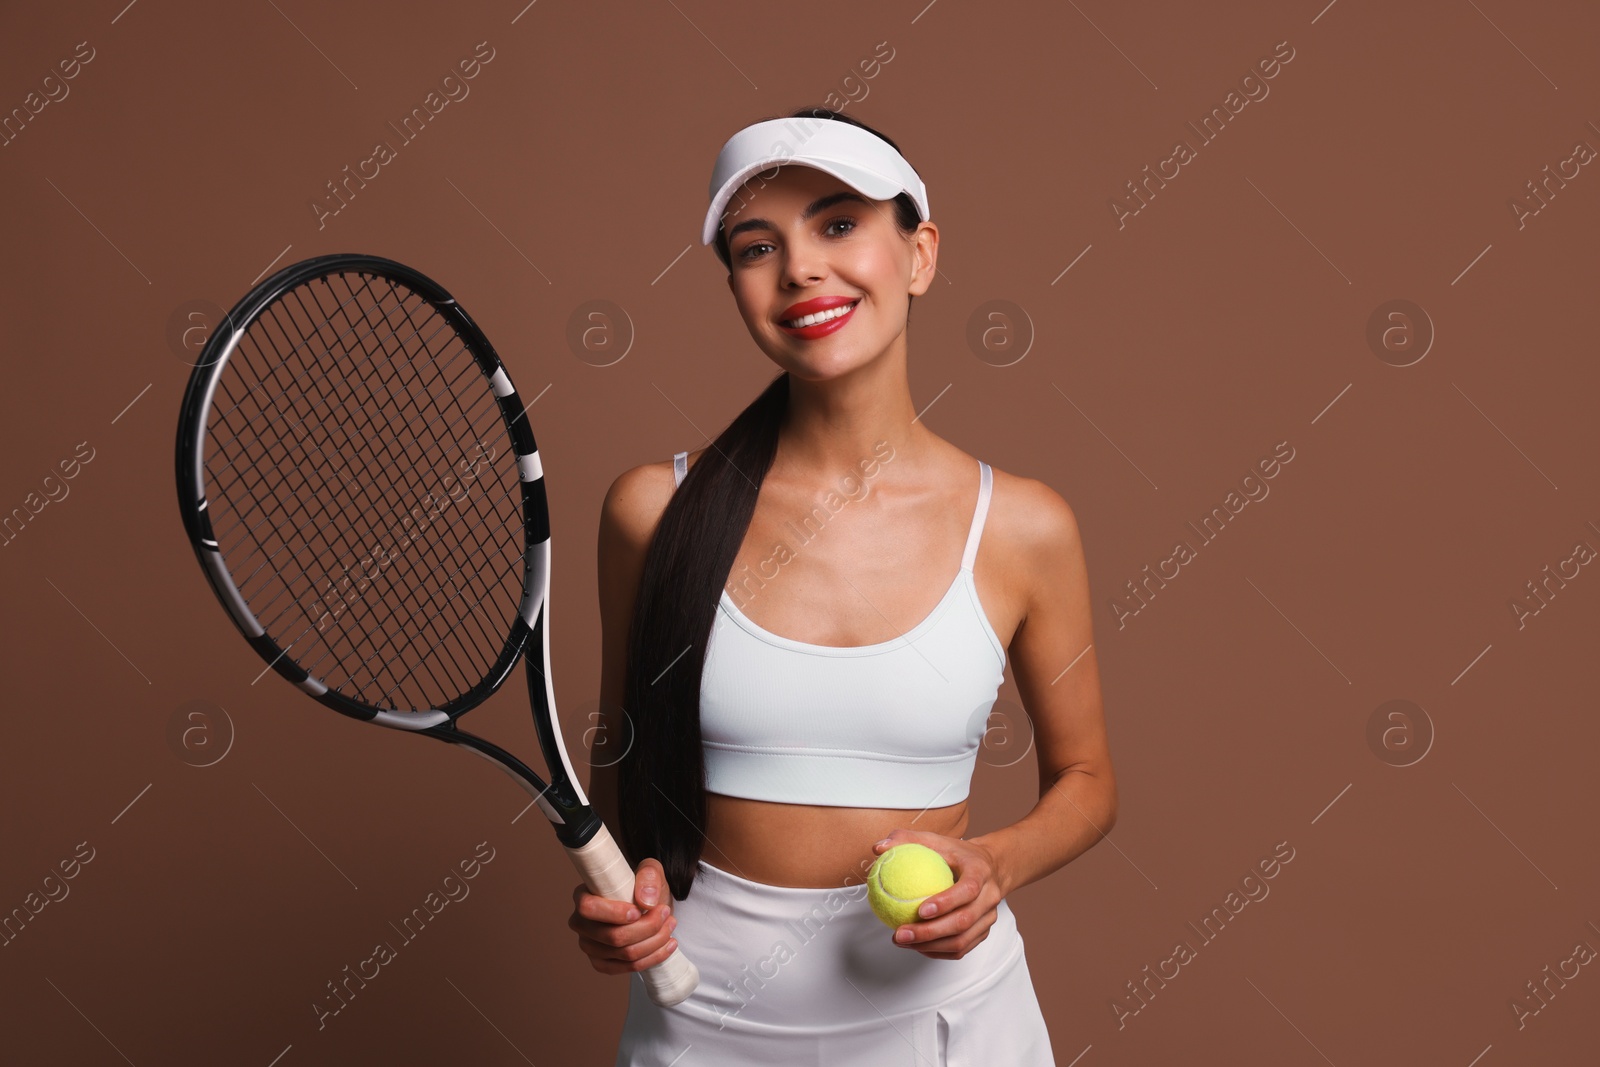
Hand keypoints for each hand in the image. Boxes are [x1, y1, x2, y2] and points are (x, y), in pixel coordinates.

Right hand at [566, 856, 678, 974]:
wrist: (649, 907)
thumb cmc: (642, 887)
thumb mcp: (649, 871)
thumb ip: (648, 877)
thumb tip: (645, 902)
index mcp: (583, 896)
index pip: (588, 908)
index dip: (614, 913)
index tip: (638, 911)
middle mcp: (581, 924)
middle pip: (613, 936)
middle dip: (647, 927)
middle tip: (666, 913)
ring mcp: (590, 947)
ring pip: (625, 954)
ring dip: (655, 941)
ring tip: (670, 925)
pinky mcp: (602, 964)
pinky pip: (629, 968)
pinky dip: (653, 958)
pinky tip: (668, 945)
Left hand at [872, 830, 1006, 959]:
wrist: (991, 866)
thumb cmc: (958, 853)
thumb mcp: (935, 840)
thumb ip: (906, 840)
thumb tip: (878, 848)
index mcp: (980, 871)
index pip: (968, 890)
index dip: (946, 902)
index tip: (920, 910)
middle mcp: (989, 897)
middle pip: (964, 921)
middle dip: (930, 932)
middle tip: (901, 933)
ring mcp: (988, 917)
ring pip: (962, 941)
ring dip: (930, 946)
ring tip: (902, 941)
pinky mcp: (983, 932)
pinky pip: (960, 949)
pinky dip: (937, 951)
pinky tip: (915, 946)